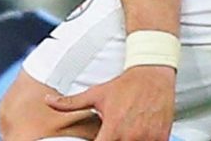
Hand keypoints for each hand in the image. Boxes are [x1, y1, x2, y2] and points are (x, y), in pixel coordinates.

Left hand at [47, 64, 175, 140]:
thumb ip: (70, 103)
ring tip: (123, 136)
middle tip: (110, 136)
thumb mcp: (95, 94)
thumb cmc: (124, 85)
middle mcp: (131, 136)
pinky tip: (137, 137)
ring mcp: (148, 138)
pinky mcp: (162, 137)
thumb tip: (47, 101)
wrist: (152, 74)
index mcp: (113, 128)